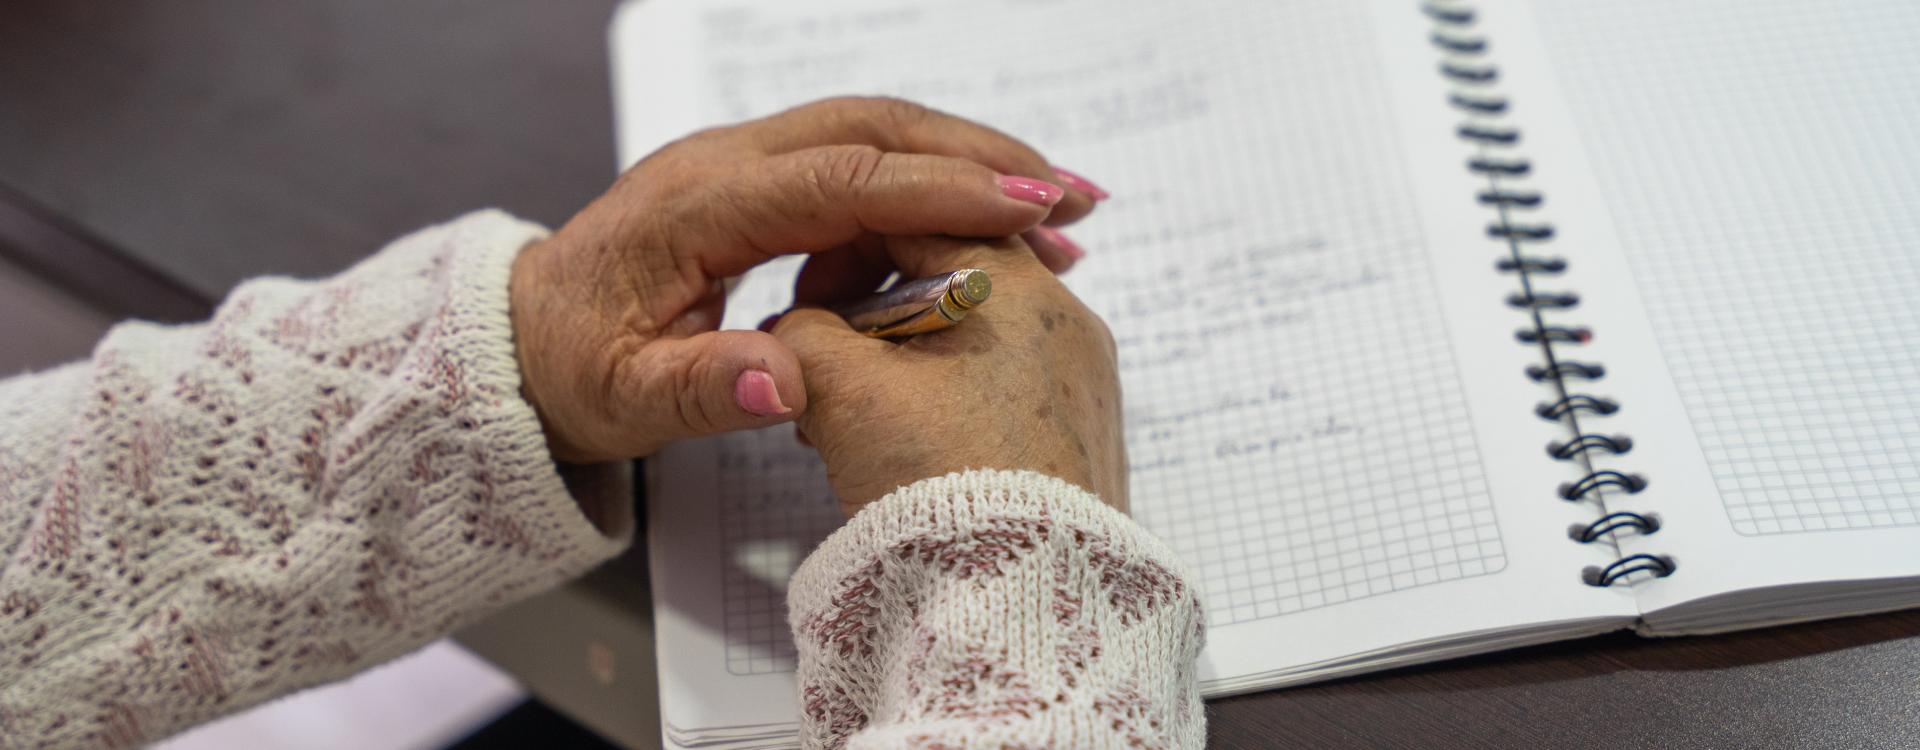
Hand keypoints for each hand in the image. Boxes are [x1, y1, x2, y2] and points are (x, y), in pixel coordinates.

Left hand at [509, 97, 1107, 461]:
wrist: (521, 339)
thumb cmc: (569, 368)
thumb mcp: (620, 400)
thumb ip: (697, 389)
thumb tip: (781, 380)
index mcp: (697, 203)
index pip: (839, 177)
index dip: (939, 189)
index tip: (1025, 209)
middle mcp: (726, 162)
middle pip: (874, 129)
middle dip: (982, 157)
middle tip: (1075, 201)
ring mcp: (745, 163)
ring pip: (877, 135)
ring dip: (970, 163)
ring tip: (1056, 214)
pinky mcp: (762, 181)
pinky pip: (862, 163)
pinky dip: (933, 184)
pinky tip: (981, 231)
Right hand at [770, 235, 1126, 515]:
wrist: (1025, 605)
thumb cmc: (950, 490)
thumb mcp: (844, 391)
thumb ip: (802, 332)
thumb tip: (796, 326)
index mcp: (1016, 283)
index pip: (916, 211)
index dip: (841, 247)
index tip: (802, 296)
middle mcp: (1066, 319)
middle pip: (947, 271)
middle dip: (871, 312)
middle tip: (822, 363)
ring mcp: (1081, 378)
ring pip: (971, 332)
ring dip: (902, 359)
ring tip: (854, 419)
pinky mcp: (1079, 433)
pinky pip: (1002, 383)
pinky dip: (945, 396)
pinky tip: (906, 448)